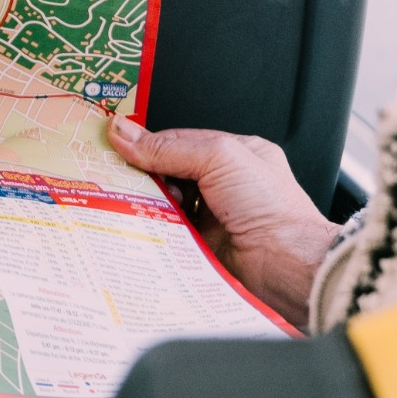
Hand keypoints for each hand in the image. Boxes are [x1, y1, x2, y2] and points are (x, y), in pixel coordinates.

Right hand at [110, 116, 340, 323]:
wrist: (287, 264)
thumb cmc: (271, 206)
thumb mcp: (219, 157)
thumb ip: (170, 147)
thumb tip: (126, 133)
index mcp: (235, 153)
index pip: (179, 141)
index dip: (147, 143)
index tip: (114, 145)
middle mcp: (224, 184)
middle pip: (169, 172)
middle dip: (142, 174)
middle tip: (109, 173)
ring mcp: (213, 216)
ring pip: (165, 204)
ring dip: (145, 203)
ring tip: (118, 199)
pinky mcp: (202, 246)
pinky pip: (167, 233)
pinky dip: (152, 229)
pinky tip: (135, 224)